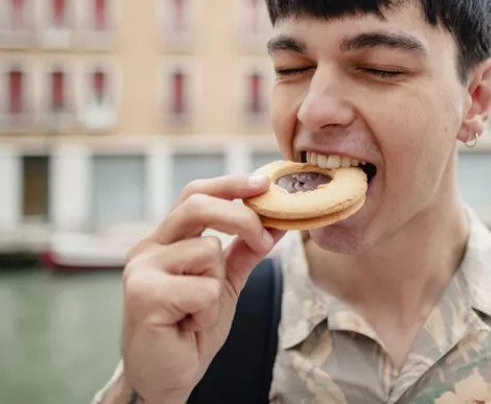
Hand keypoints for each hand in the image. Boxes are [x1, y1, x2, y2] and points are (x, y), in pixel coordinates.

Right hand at [109, 174, 284, 403]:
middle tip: (264, 241)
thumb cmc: (191, 329)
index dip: (230, 184)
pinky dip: (207, 311)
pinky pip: (203, 288)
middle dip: (242, 218)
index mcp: (165, 240)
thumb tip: (278, 221)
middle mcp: (148, 247)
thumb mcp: (225, 283)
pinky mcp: (143, 295)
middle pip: (198, 206)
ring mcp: (141, 270)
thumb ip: (246, 250)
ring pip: (208, 252)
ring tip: (198, 310)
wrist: (166, 378)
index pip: (195, 194)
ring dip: (218, 286)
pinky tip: (189, 324)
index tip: (263, 183)